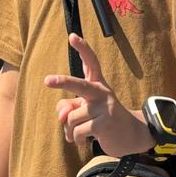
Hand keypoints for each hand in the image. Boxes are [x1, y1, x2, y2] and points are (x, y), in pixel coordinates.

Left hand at [45, 33, 153, 156]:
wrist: (128, 135)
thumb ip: (67, 108)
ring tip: (78, 132)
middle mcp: (101, 92)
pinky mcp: (105, 123)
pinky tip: (83, 140)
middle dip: (63, 83)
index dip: (82, 48)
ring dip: (70, 130)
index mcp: (97, 84)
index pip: (90, 62)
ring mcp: (105, 107)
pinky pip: (77, 132)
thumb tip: (63, 116)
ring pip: (71, 118)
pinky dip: (76, 139)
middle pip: (79, 85)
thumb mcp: (83, 110)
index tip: (72, 36)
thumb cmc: (100, 118)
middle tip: (47, 80)